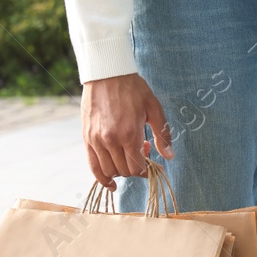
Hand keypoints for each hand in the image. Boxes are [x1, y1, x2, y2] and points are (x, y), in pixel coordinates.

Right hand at [81, 72, 171, 189]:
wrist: (108, 74)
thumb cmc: (133, 89)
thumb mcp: (153, 107)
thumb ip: (162, 133)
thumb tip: (170, 156)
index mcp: (129, 133)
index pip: (137, 167)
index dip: (146, 170)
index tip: (152, 164)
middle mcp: (110, 141)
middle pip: (123, 171)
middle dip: (135, 168)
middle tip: (142, 153)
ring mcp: (96, 141)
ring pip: (108, 171)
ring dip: (121, 171)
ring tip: (128, 156)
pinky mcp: (86, 138)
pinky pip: (92, 166)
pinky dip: (101, 177)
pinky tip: (110, 182)